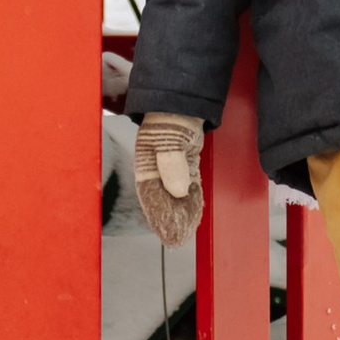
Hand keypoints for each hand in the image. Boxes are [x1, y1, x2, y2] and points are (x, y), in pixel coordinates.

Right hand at [133, 112, 205, 245]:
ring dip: (180, 212)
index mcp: (145, 163)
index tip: (166, 234)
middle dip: (169, 220)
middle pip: (161, 199)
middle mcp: (156, 168)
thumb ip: (172, 164)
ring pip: (174, 195)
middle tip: (178, 238)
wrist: (184, 101)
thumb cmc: (170, 117)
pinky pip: (185, 186)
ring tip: (186, 230)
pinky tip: (194, 210)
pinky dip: (189, 199)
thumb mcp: (169, 140)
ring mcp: (170, 166)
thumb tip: (178, 192)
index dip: (157, 217)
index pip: (150, 197)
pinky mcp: (183, 162)